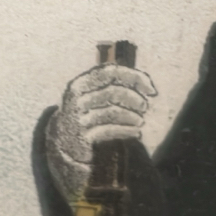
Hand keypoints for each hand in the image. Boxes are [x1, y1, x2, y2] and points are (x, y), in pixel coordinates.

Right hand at [46, 63, 157, 196]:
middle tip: (144, 107)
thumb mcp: (93, 97)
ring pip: (113, 112)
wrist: (64, 143)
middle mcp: (76, 99)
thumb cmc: (86, 115)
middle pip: (113, 92)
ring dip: (132, 116)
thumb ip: (113, 86)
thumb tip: (146, 85)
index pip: (110, 72)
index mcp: (79, 84)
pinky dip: (127, 130)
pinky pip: (110, 130)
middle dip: (134, 99)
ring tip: (140, 121)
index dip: (134, 77)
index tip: (151, 89)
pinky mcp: (82, 136)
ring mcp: (77, 118)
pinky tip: (136, 132)